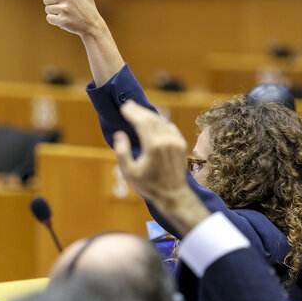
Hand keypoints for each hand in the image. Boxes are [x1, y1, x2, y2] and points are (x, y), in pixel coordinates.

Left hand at [44, 0, 105, 37]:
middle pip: (46, 0)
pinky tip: (65, 21)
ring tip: (66, 15)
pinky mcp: (63, 20)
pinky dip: (55, 21)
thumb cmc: (88, 6)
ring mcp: (65, 8)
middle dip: (53, 5)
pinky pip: (49, 19)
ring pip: (48, 9)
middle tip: (65, 10)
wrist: (93, 25)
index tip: (66, 1)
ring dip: (55, 14)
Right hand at [114, 101, 209, 234]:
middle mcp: (167, 141)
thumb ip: (122, 152)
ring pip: (162, 122)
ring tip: (139, 112)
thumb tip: (120, 134)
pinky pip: (171, 128)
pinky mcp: (181, 145)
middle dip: (140, 110)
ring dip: (150, 115)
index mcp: (153, 146)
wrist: (174, 195)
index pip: (142, 122)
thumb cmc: (149, 186)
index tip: (124, 107)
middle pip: (152, 119)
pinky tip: (155, 122)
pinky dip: (161, 123)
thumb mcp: (129, 172)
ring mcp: (176, 142)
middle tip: (129, 105)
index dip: (132, 113)